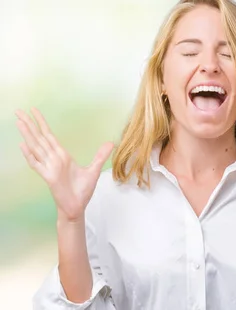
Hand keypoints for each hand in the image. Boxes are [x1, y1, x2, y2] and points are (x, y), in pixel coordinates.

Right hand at [15, 108, 112, 222]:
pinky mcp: (48, 177)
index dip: (41, 123)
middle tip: (19, 111)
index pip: (49, 136)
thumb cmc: (82, 191)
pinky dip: (30, 156)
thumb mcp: (94, 170)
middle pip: (39, 138)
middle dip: (30, 124)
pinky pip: (37, 164)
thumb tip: (110, 143)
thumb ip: (100, 156)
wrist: (78, 207)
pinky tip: (23, 145)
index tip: (34, 111)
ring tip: (19, 122)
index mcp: (62, 156)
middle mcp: (54, 159)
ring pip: (36, 148)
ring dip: (28, 135)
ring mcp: (49, 167)